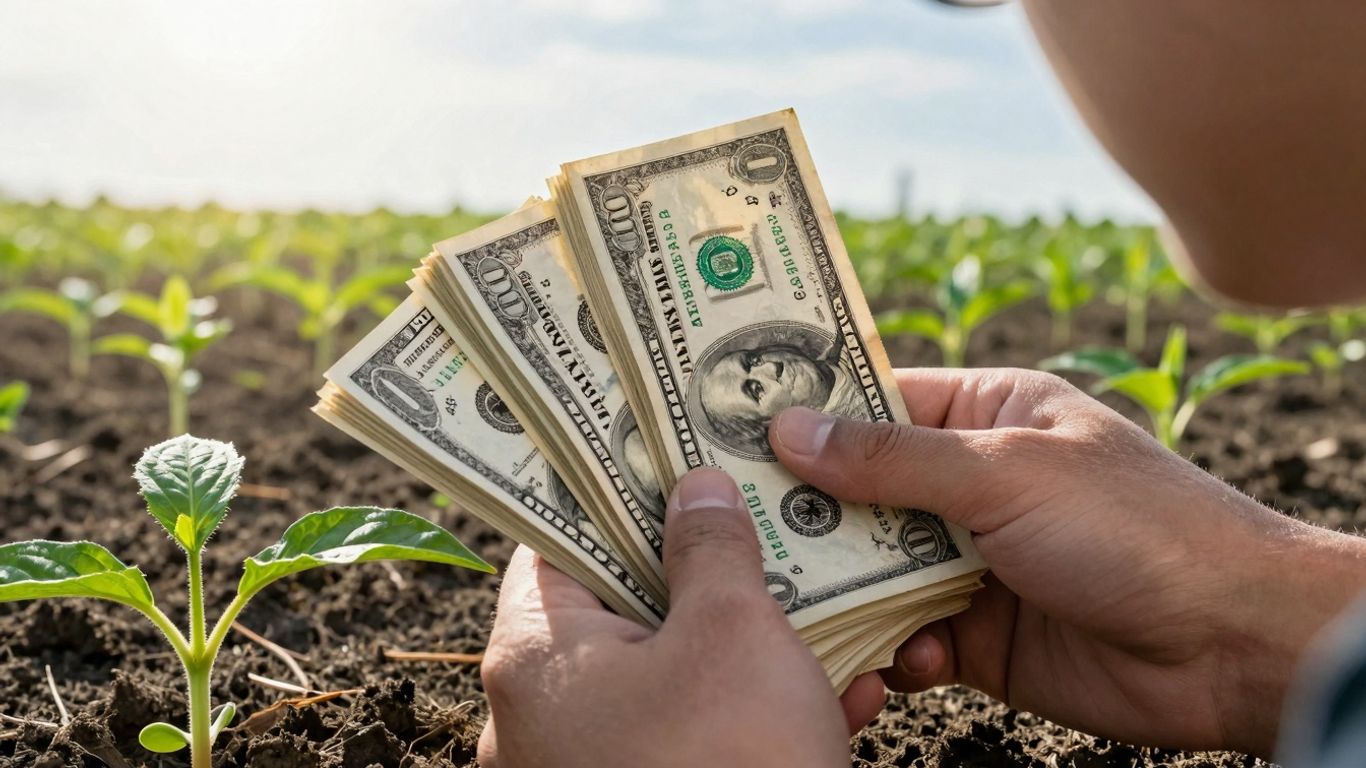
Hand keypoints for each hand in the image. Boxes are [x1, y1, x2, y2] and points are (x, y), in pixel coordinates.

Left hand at [477, 468, 886, 767]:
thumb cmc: (729, 764)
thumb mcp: (733, 634)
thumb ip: (710, 548)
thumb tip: (695, 488)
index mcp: (534, 655)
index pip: (556, 538)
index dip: (615, 488)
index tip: (672, 453)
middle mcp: (541, 714)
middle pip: (618, 605)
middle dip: (702, 568)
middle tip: (762, 525)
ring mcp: (587, 767)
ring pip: (667, 675)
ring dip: (746, 644)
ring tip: (823, 611)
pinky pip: (689, 738)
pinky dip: (750, 712)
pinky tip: (835, 695)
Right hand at [771, 368, 1365, 756]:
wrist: (1230, 644)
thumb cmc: (1134, 527)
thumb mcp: (1006, 472)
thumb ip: (893, 460)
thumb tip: (789, 432)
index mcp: (988, 415)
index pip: (877, 403)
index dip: (807, 413)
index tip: (728, 425)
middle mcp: (972, 484)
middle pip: (862, 491)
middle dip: (809, 511)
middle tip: (737, 524)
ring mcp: (972, 560)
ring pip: (873, 566)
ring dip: (841, 586)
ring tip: (795, 599)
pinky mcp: (976, 634)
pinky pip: (905, 633)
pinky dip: (893, 646)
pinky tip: (903, 657)